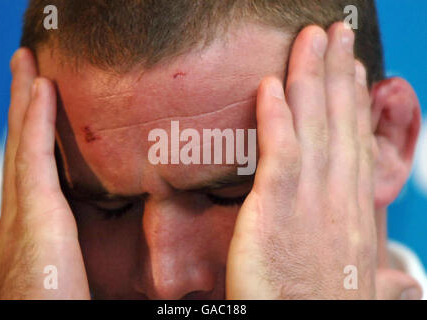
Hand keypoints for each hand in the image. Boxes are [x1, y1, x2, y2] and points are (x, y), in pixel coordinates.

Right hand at [0, 48, 89, 298]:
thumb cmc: (62, 308)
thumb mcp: (77, 276)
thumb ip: (91, 252)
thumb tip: (123, 243)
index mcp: (30, 232)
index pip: (32, 171)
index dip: (33, 135)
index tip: (42, 105)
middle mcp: (18, 218)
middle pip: (22, 149)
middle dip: (23, 106)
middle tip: (27, 68)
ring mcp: (20, 216)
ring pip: (23, 144)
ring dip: (25, 100)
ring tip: (27, 63)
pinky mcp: (34, 217)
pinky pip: (34, 157)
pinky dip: (35, 120)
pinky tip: (43, 88)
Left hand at [226, 23, 377, 298]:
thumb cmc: (323, 312)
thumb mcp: (359, 289)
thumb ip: (378, 274)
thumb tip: (400, 279)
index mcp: (353, 210)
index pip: (356, 143)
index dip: (354, 103)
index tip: (353, 71)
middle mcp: (339, 196)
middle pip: (340, 121)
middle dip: (339, 72)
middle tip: (336, 33)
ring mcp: (311, 197)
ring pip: (314, 123)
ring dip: (311, 75)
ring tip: (312, 37)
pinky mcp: (277, 205)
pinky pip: (279, 150)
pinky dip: (276, 114)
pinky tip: (271, 84)